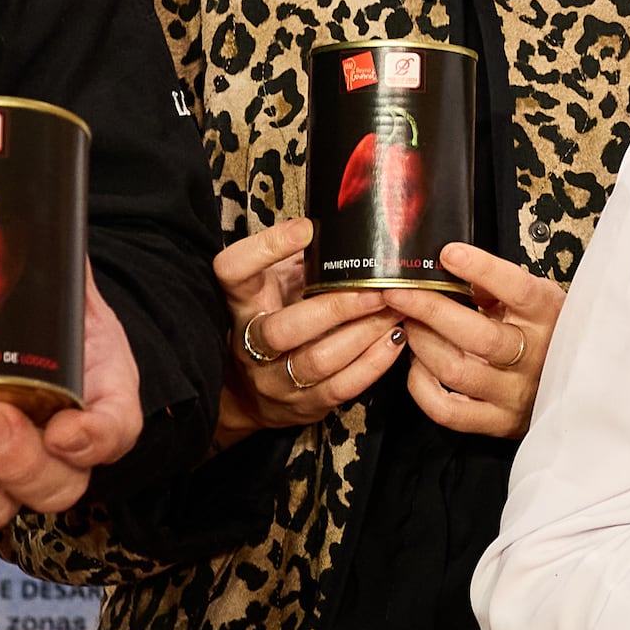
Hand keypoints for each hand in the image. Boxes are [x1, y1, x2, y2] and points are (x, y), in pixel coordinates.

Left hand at [0, 277, 147, 533]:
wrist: (3, 319)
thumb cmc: (36, 302)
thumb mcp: (60, 276)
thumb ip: (56, 260)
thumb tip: (18, 222)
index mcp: (99, 399)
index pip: (113, 435)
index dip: (93, 443)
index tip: (66, 429)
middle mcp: (54, 453)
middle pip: (50, 488)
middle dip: (12, 459)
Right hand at [200, 220, 413, 444]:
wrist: (251, 394)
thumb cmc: (276, 319)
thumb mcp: (275, 285)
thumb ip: (299, 259)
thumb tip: (347, 222)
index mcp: (240, 304)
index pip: (233, 272)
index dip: (264, 248)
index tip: (306, 228)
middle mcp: (250, 344)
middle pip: (282, 330)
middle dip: (335, 308)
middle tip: (377, 289)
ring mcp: (274, 380)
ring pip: (317, 361)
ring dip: (363, 334)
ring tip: (395, 311)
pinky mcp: (303, 406)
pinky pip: (342, 387)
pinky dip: (374, 362)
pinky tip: (396, 339)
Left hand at [388, 249, 561, 439]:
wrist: (575, 385)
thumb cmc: (545, 333)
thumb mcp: (533, 301)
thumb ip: (497, 285)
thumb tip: (451, 265)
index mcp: (548, 316)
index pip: (518, 290)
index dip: (482, 270)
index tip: (449, 254)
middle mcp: (535, 357)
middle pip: (477, 336)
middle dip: (429, 310)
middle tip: (399, 294)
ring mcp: (516, 393)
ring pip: (456, 370)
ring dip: (422, 343)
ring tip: (408, 326)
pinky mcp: (498, 421)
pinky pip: (448, 411)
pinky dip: (421, 386)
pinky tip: (418, 365)